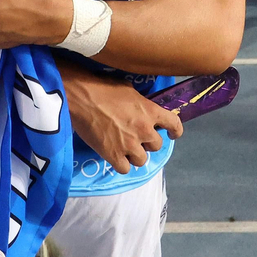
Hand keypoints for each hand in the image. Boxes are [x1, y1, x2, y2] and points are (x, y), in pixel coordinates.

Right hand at [59, 64, 182, 174]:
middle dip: (147, 142)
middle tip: (135, 137)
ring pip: (142, 160)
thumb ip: (140, 102)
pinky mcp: (113, 155)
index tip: (171, 134)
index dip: (175, 131)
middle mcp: (144, 130)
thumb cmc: (103, 88)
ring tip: (124, 148)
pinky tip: (114, 156)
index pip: (174, 124)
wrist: (81, 98)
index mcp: (150, 111)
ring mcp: (130, 145)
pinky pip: (125, 169)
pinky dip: (120, 164)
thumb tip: (140, 107)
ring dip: (135, 155)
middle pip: (156, 146)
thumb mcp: (128, 89)